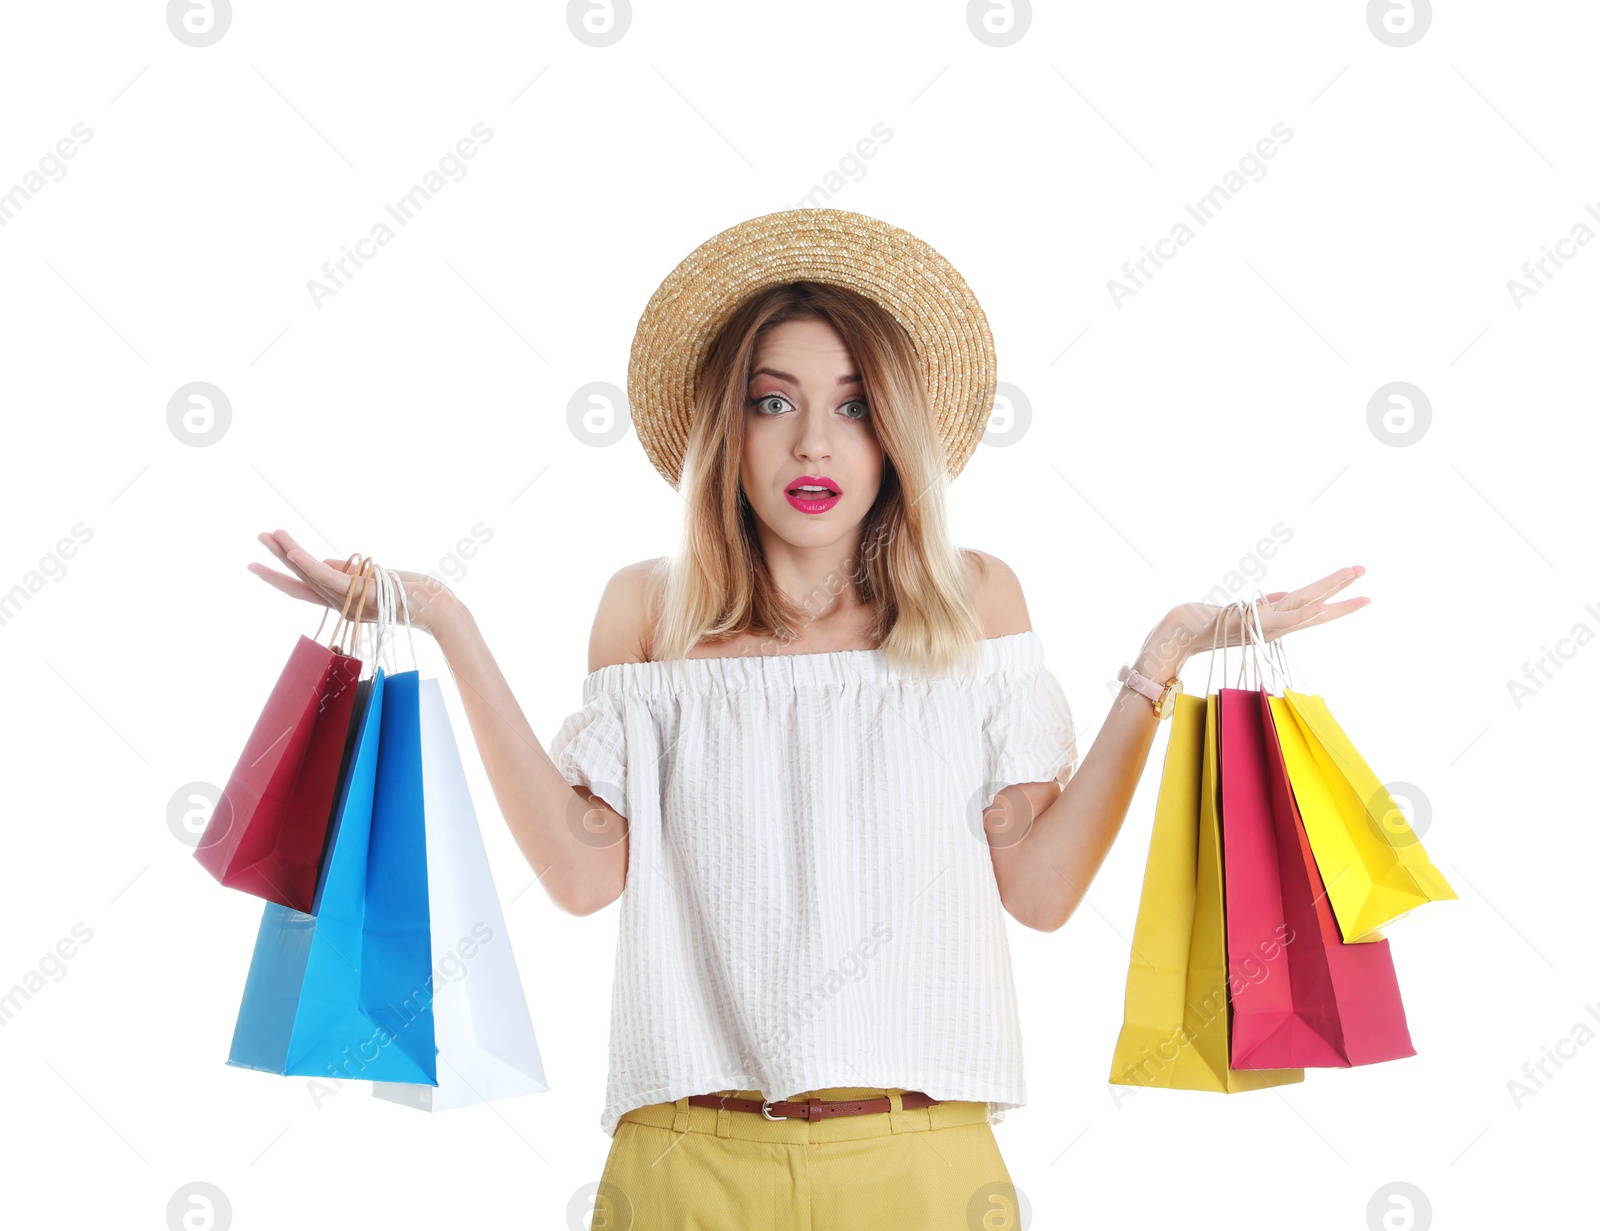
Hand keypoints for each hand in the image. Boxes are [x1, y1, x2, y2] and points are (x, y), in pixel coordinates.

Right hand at [247, 529, 460, 637]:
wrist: (437, 608)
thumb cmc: (410, 593)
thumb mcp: (374, 580)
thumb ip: (348, 573)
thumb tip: (324, 560)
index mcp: (343, 600)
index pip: (305, 585)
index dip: (282, 573)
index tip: (259, 560)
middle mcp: (341, 602)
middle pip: (301, 578)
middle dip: (277, 559)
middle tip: (256, 539)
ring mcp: (349, 598)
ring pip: (310, 573)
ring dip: (289, 552)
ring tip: (269, 535)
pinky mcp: (358, 592)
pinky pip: (328, 577)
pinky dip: (309, 564)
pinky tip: (293, 550)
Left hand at [1137, 565, 1370, 676]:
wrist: (1186, 631)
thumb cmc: (1212, 621)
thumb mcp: (1245, 610)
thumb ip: (1266, 604)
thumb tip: (1282, 594)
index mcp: (1276, 620)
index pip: (1312, 605)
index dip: (1334, 596)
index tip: (1358, 586)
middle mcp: (1276, 624)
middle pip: (1317, 605)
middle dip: (1342, 593)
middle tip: (1369, 581)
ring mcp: (1268, 625)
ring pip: (1307, 606)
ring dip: (1332, 593)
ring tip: (1356, 581)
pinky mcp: (1255, 624)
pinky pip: (1286, 619)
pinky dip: (1305, 614)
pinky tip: (1322, 605)